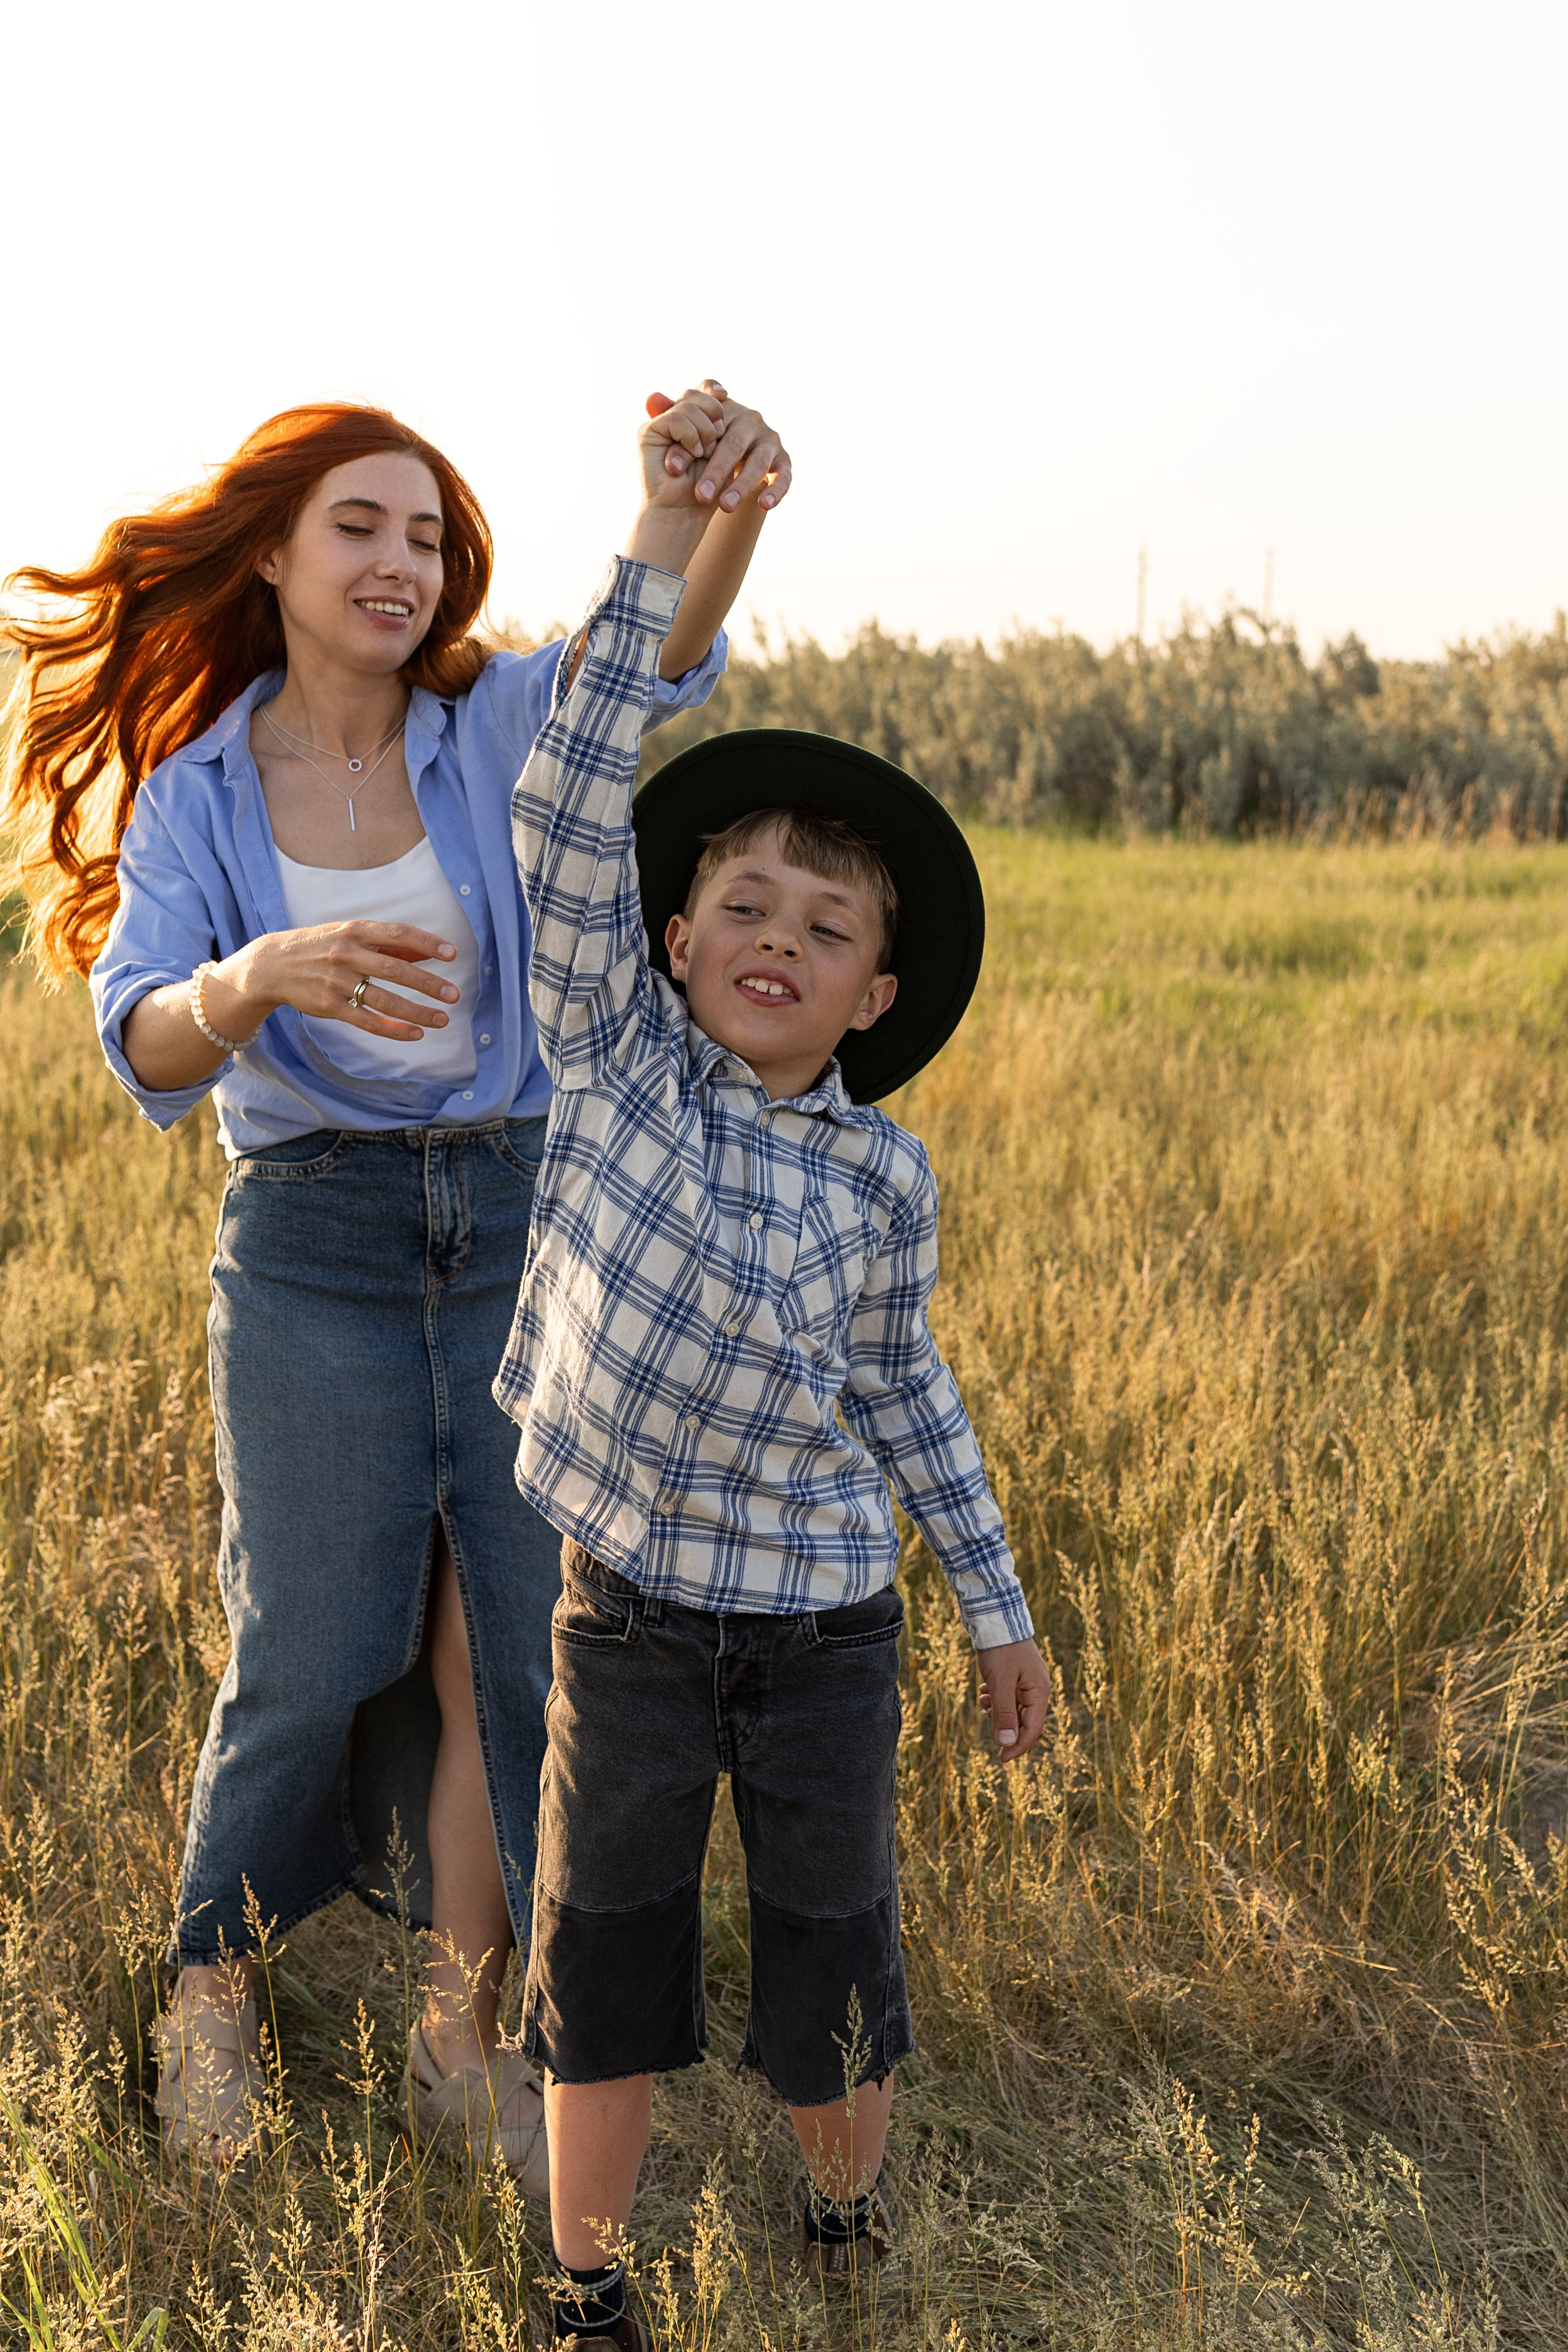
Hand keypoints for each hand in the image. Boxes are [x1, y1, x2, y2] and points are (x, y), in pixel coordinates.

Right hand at [208, 921, 460, 1043]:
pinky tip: (414, 1034)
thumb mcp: (350, 935)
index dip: (426, 943)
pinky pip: (366, 1020)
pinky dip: (392, 1030)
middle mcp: (346, 954)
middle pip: (394, 969)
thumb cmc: (320, 947)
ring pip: (383, 999)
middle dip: (427, 983)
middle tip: (454, 994)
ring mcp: (336, 981)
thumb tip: (429, 951)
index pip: (397, 934)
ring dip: (416, 1011)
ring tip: (442, 1019)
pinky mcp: (329, 1006)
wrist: (271, 965)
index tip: (452, 953)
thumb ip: (388, 944)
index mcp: (354, 931)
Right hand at [636, 386, 726, 510]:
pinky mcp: (647, 433)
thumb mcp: (721, 452)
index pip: (699, 390)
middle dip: (713, 414)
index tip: (725, 395)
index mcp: (688, 421)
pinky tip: (695, 452)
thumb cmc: (707, 489)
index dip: (711, 388)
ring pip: (687, 406)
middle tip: (716, 441)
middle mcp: (670, 419)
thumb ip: (718, 425)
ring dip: (704, 430)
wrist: (684, 513)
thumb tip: (722, 392)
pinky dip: (690, 435)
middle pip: (694, 394)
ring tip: (705, 454)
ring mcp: (657, 425)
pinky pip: (675, 419)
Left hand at [647, 379, 791, 514]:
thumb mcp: (680, 438)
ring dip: (741, 485)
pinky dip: (776, 490)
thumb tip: (651, 399)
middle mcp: (749, 418)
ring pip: (758, 461)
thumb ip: (669, 420)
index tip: (698, 435)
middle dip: (717, 469)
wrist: (723, 482)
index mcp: (723, 407)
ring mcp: (768, 439)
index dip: (707, 411)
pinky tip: (764, 505)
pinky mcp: (783, 461)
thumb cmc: (699, 455)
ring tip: (724, 506)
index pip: (713, 401)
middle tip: (701, 494)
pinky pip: (784, 475)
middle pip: (733, 441)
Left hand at [975, 1638, 1049, 1764]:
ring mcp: (1027, 1679)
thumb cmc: (1000, 1649)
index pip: (1032, 1730)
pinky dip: (996, 1697)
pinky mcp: (1016, 1672)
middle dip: (1004, 1724)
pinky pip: (1009, 1694)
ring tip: (983, 1698)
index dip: (1017, 1746)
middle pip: (1024, 1720)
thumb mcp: (999, 1683)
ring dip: (997, 1710)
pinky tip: (984, 1689)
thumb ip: (1004, 1713)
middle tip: (986, 1712)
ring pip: (1014, 1707)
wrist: (995, 1616)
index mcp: (1039, 1691)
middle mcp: (1037, 1687)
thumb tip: (1007, 1743)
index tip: (1001, 1759)